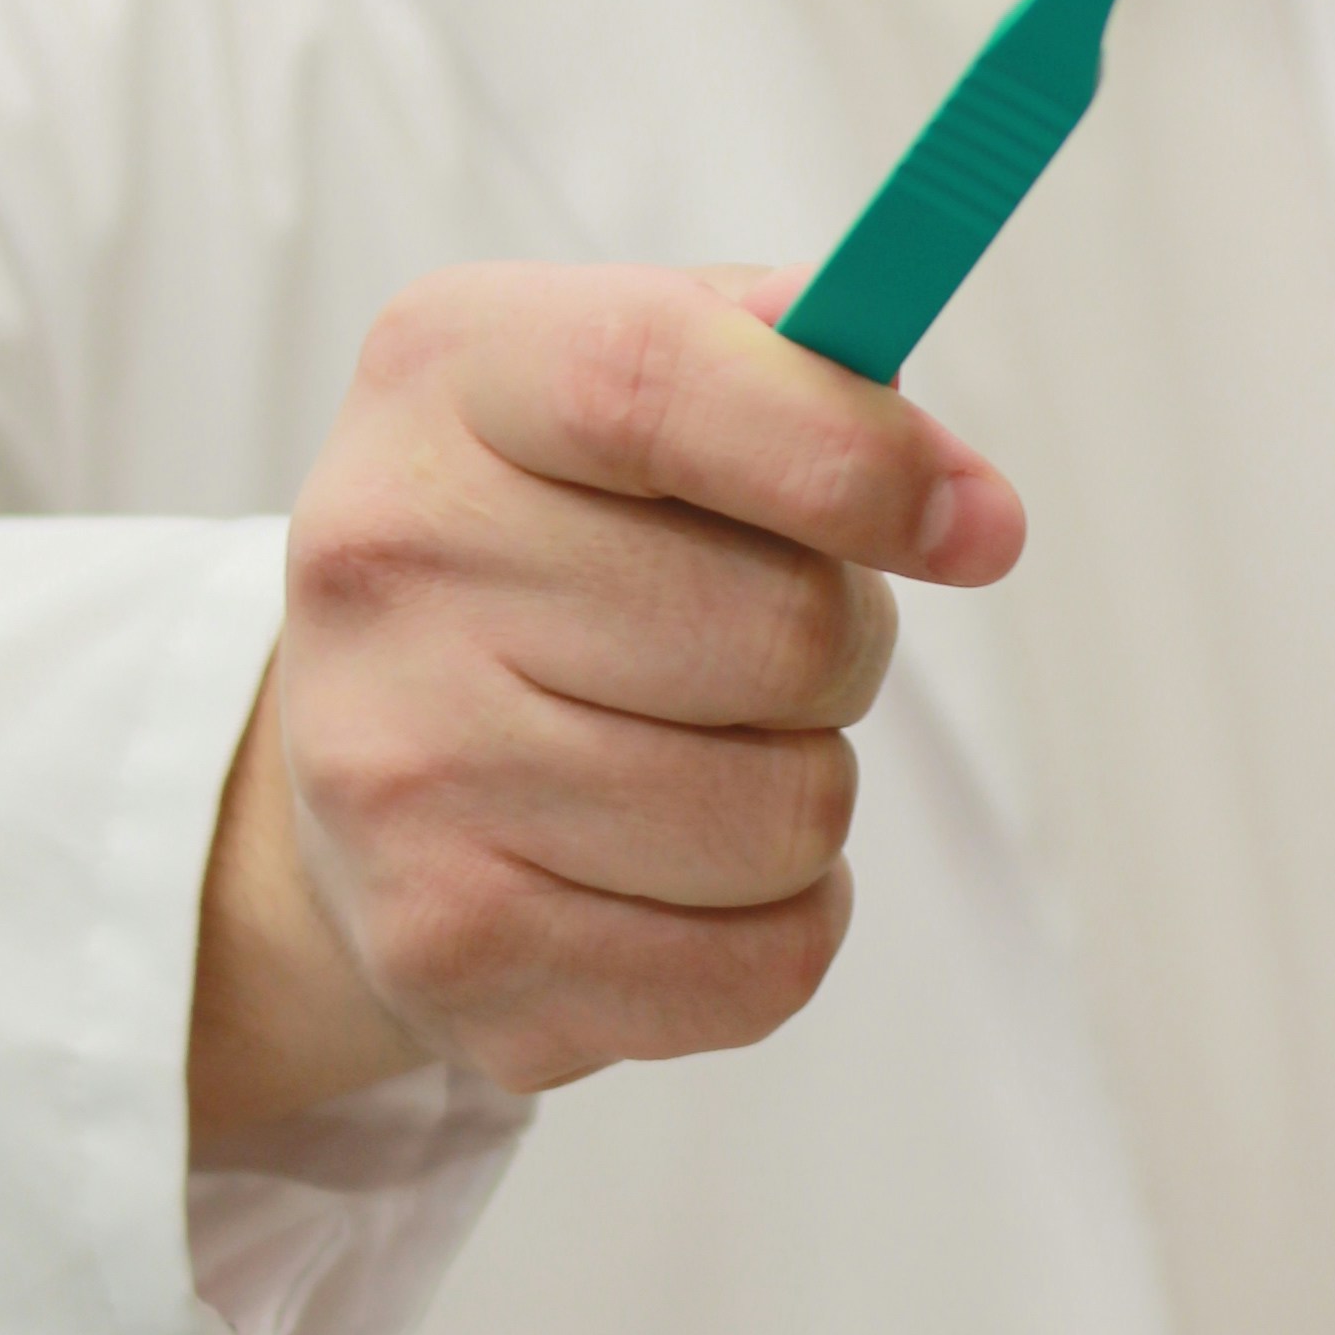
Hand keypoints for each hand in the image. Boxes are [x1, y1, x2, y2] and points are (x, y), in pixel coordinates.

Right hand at [189, 264, 1022, 1145]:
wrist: (355, 754)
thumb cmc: (554, 543)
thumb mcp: (638, 387)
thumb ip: (798, 367)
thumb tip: (965, 504)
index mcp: (448, 377)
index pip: (651, 386)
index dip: (848, 455)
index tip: (980, 526)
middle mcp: (390, 567)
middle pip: (779, 634)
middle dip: (845, 650)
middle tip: (781, 651)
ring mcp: (404, 775)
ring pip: (791, 816)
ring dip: (807, 792)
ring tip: (706, 756)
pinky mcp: (450, 954)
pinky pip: (760, 968)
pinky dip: (778, 924)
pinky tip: (685, 871)